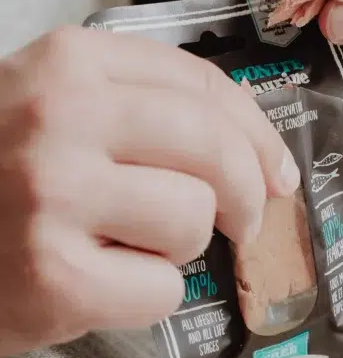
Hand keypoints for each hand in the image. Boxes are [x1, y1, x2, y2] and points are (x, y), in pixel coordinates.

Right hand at [0, 27, 299, 356]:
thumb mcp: (55, 103)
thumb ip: (144, 104)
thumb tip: (262, 155)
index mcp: (71, 60)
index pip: (205, 86)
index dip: (259, 133)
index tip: (278, 168)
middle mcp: (62, 116)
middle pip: (214, 149)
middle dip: (247, 193)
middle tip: (245, 219)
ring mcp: (52, 195)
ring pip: (193, 219)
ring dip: (178, 246)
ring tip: (125, 246)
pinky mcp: (49, 278)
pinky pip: (161, 289)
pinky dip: (145, 297)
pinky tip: (97, 284)